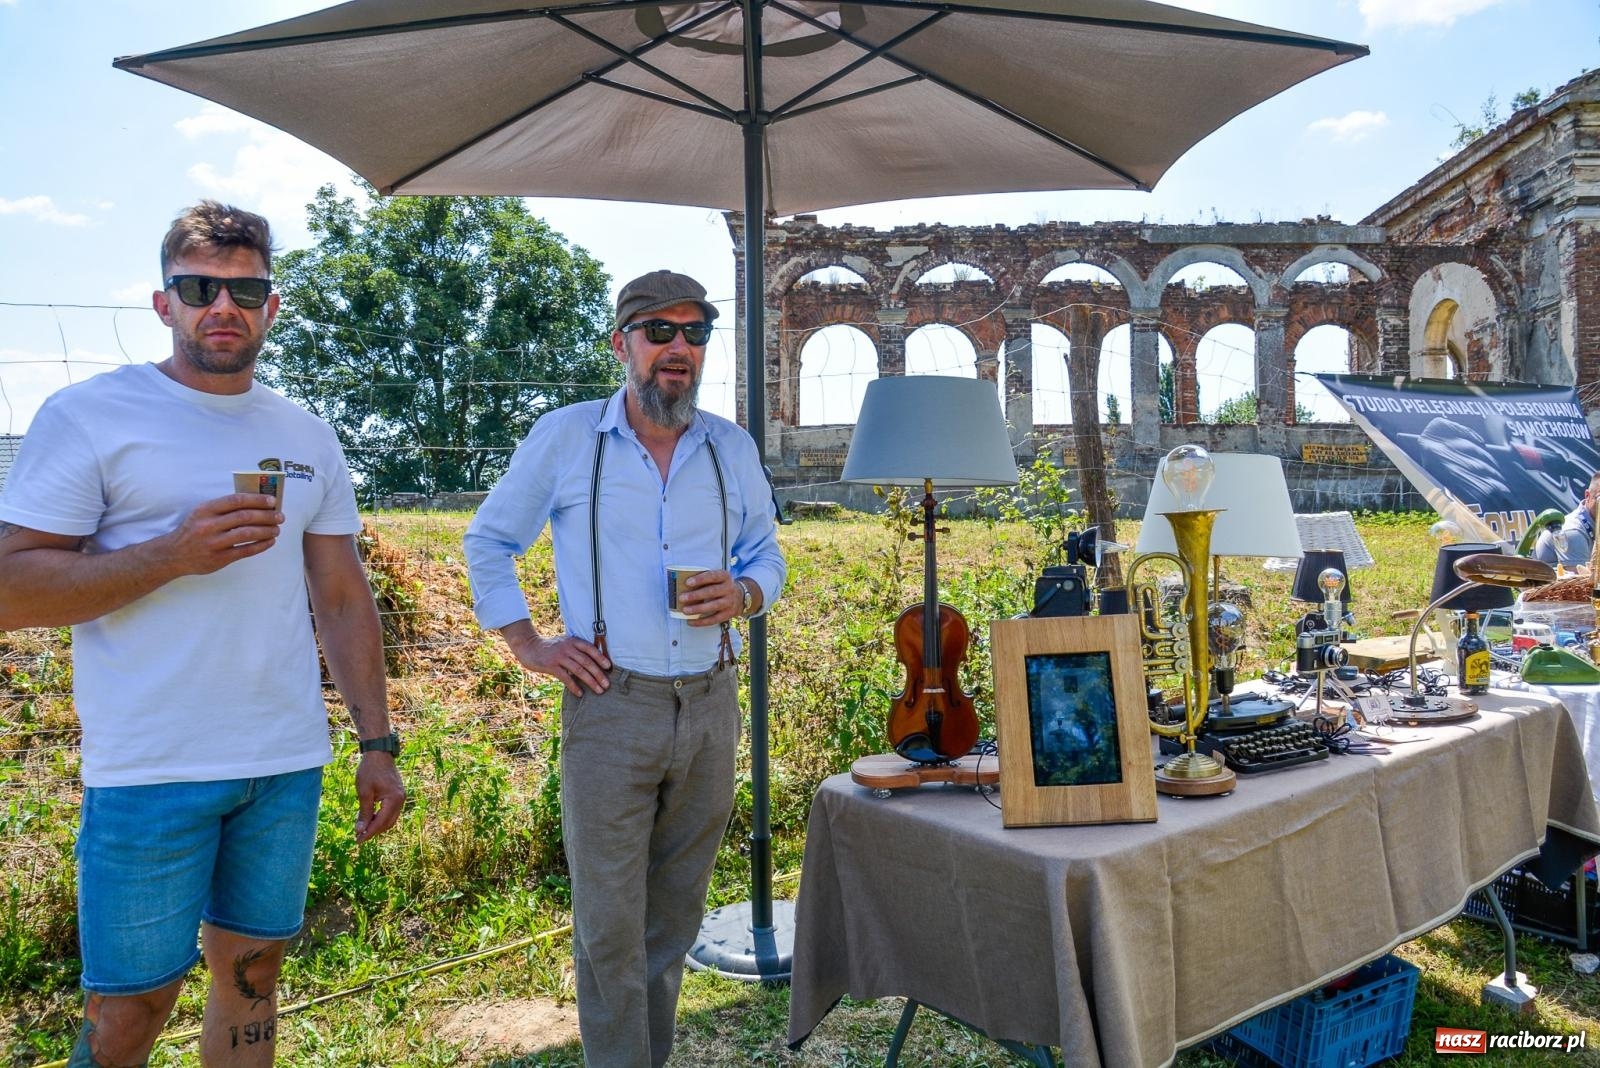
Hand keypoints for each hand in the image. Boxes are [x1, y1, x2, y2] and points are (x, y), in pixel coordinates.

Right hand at [155, 493, 284, 575]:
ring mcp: (214, 543)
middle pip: (245, 516)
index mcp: (205, 510)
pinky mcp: (219, 558)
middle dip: (267, 515)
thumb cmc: (193, 530)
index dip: (257, 499)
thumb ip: (223, 508)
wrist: (173, 555)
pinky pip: (246, 551)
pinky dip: (261, 545)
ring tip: (277, 529)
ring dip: (267, 530)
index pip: (236, 500)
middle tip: (280, 516)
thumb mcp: (202, 514)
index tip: (272, 500)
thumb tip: (256, 503)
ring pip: (247, 534)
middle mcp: (208, 525)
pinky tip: (270, 541)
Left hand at [353, 752, 404, 843]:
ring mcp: (401, 797)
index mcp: (393, 800)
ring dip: (378, 825)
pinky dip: (381, 817)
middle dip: (374, 831)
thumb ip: (364, 812)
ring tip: (364, 829)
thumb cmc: (370, 771)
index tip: (357, 840)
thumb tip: (360, 830)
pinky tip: (371, 818)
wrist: (379, 754)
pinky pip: (391, 811)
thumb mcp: (364, 792)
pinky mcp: (398, 794)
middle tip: (359, 837)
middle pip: (388, 823)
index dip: (369, 833)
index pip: (381, 822)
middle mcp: (401, 800)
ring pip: (391, 819)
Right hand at [511, 631, 610, 695]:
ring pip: (579, 670)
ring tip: (599, 691)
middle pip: (587, 662)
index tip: (609, 668)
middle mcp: (568, 648)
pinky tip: (580, 693)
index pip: (590, 649)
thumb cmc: (551, 648)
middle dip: (599, 674)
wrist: (530, 647)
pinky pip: (566, 678)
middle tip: (607, 685)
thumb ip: (577, 650)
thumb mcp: (565, 643)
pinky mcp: (551, 666)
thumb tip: (594, 663)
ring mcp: (559, 657)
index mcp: (573, 641)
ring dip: (591, 682)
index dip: (601, 658)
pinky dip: (574, 686)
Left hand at [679, 568, 743, 626]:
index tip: (688, 582)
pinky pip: (714, 619)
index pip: (713, 576)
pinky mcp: (728, 614)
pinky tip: (690, 621)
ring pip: (713, 606)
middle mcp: (729, 588)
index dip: (700, 579)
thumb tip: (683, 585)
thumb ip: (705, 580)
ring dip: (698, 609)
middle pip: (712, 592)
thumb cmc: (721, 586)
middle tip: (682, 598)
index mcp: (725, 576)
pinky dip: (701, 622)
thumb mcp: (717, 578)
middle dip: (696, 595)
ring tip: (685, 610)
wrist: (740, 597)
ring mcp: (729, 602)